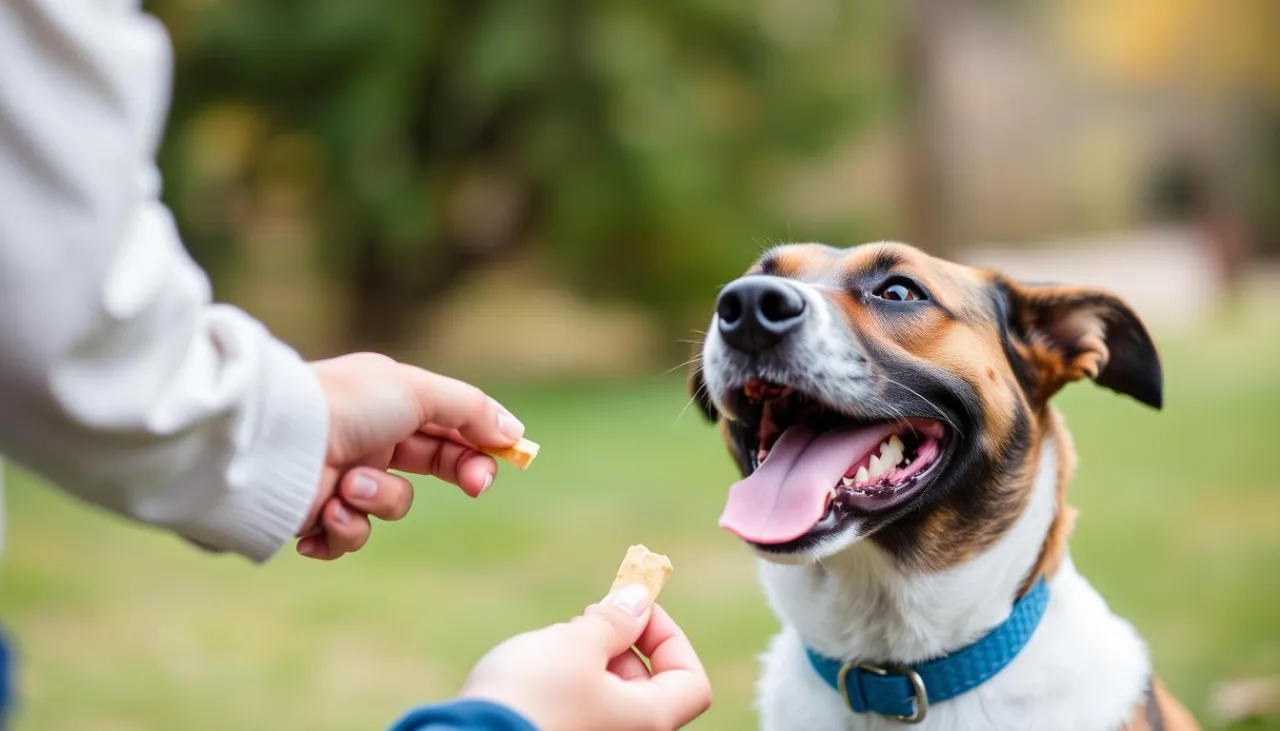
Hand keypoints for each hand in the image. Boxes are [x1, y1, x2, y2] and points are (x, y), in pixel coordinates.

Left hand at [295, 353, 524, 559]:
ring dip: (380, 500)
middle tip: (474, 486)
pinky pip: (351, 537)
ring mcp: (344, 476)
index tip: (499, 464)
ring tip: (349, 488)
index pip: (450, 426)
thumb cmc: (345, 405)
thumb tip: (513, 431)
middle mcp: (370, 438)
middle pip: (435, 465)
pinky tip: (324, 514)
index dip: (479, 446)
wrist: (272, 443)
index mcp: (391, 403)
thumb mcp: (419, 392)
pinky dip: (342, 530)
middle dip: (456, 474)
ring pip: (394, 506)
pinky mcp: (316, 515)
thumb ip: (471, 410)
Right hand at [459, 585, 713, 730]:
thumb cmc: (529, 698)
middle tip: (583, 619)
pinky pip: (578, 710)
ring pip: (608, 697)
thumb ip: (615, 621)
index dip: (669, 638)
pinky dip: (566, 684)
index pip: (690, 682)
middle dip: (619, 644)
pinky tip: (533, 669)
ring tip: (550, 645)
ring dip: (588, 661)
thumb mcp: (576, 644)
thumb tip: (640, 601)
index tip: (633, 610)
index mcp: (648, 722)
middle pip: (646, 687)